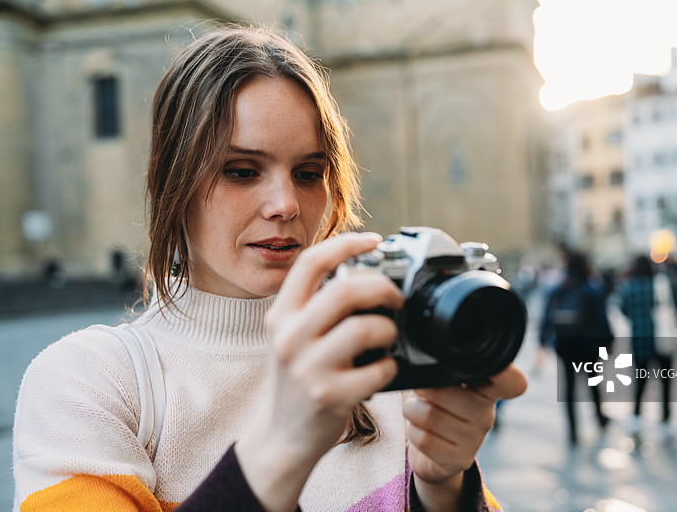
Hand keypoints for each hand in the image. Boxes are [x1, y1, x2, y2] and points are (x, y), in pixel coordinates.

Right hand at [235, 233, 403, 511]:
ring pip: (364, 329)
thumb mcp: (293, 336)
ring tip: (388, 338)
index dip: (347, 244)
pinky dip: (390, 366)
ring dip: (388, 329)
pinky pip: (377, 370)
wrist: (283, 435)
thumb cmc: (298, 379)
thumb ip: (316, 306)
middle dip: (382, 287)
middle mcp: (290, 337)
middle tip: (396, 298)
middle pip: (345, 290)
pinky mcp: (329, 396)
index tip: (374, 241)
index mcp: (281, 315)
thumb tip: (364, 272)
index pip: (311, 262)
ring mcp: (308, 368)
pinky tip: (383, 369)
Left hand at [404, 365, 526, 510]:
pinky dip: (413, 432)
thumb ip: (442, 372)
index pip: (511, 382)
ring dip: (412, 412)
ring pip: (430, 416)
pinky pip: (424, 440)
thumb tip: (427, 369)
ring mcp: (475, 439)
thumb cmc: (435, 408)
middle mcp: (486, 414)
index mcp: (486, 389)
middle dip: (421, 391)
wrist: (430, 453)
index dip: (505, 374)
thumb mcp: (441, 384)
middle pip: (443, 392)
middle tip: (421, 394)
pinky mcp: (460, 459)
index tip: (486, 370)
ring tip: (417, 413)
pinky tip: (420, 431)